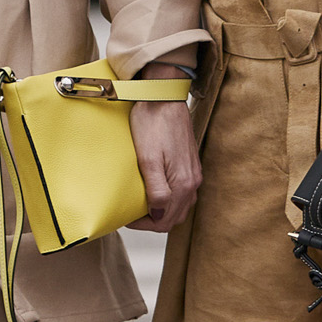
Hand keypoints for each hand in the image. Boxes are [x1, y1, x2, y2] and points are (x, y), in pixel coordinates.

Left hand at [130, 80, 201, 232]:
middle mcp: (193, 181)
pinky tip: (156, 191)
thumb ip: (157, 191)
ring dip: (162, 211)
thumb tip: (159, 216)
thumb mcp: (148, 160)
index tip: (127, 216)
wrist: (163, 97)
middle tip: (132, 213)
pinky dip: (170, 199)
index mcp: (184, 183)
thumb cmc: (152, 124)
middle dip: (153, 221)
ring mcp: (194, 173)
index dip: (144, 224)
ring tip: (142, 204)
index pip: (165, 221)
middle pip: (174, 217)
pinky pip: (183, 192)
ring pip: (180, 206)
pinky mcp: (191, 164)